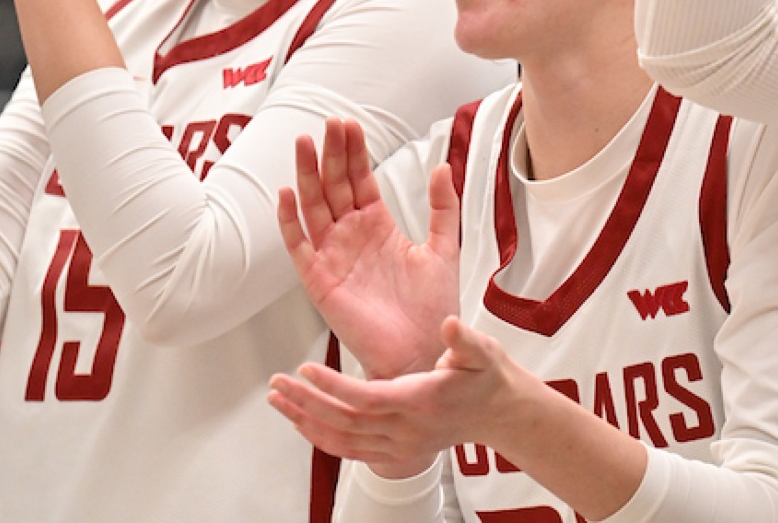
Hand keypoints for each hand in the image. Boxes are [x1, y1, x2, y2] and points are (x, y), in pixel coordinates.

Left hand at [267, 317, 530, 476]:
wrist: (499, 414)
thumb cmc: (487, 378)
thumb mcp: (483, 351)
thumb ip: (465, 340)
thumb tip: (450, 325)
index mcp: (420, 402)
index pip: (367, 398)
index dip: (333, 385)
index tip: (306, 369)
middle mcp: (406, 430)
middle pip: (345, 422)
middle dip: (306, 403)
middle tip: (278, 383)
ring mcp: (399, 445)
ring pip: (342, 440)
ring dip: (305, 421)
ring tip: (278, 400)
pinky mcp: (394, 451)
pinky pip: (350, 450)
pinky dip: (321, 437)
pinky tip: (301, 420)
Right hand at [278, 118, 459, 379]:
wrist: (424, 350)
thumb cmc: (431, 306)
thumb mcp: (444, 247)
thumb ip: (442, 207)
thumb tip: (442, 164)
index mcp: (377, 224)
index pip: (359, 179)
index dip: (353, 152)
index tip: (348, 124)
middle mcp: (351, 235)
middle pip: (333, 186)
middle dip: (330, 154)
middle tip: (328, 123)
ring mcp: (333, 255)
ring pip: (314, 207)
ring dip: (307, 176)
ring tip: (304, 144)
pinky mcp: (320, 281)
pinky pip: (299, 246)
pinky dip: (290, 221)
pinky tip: (287, 194)